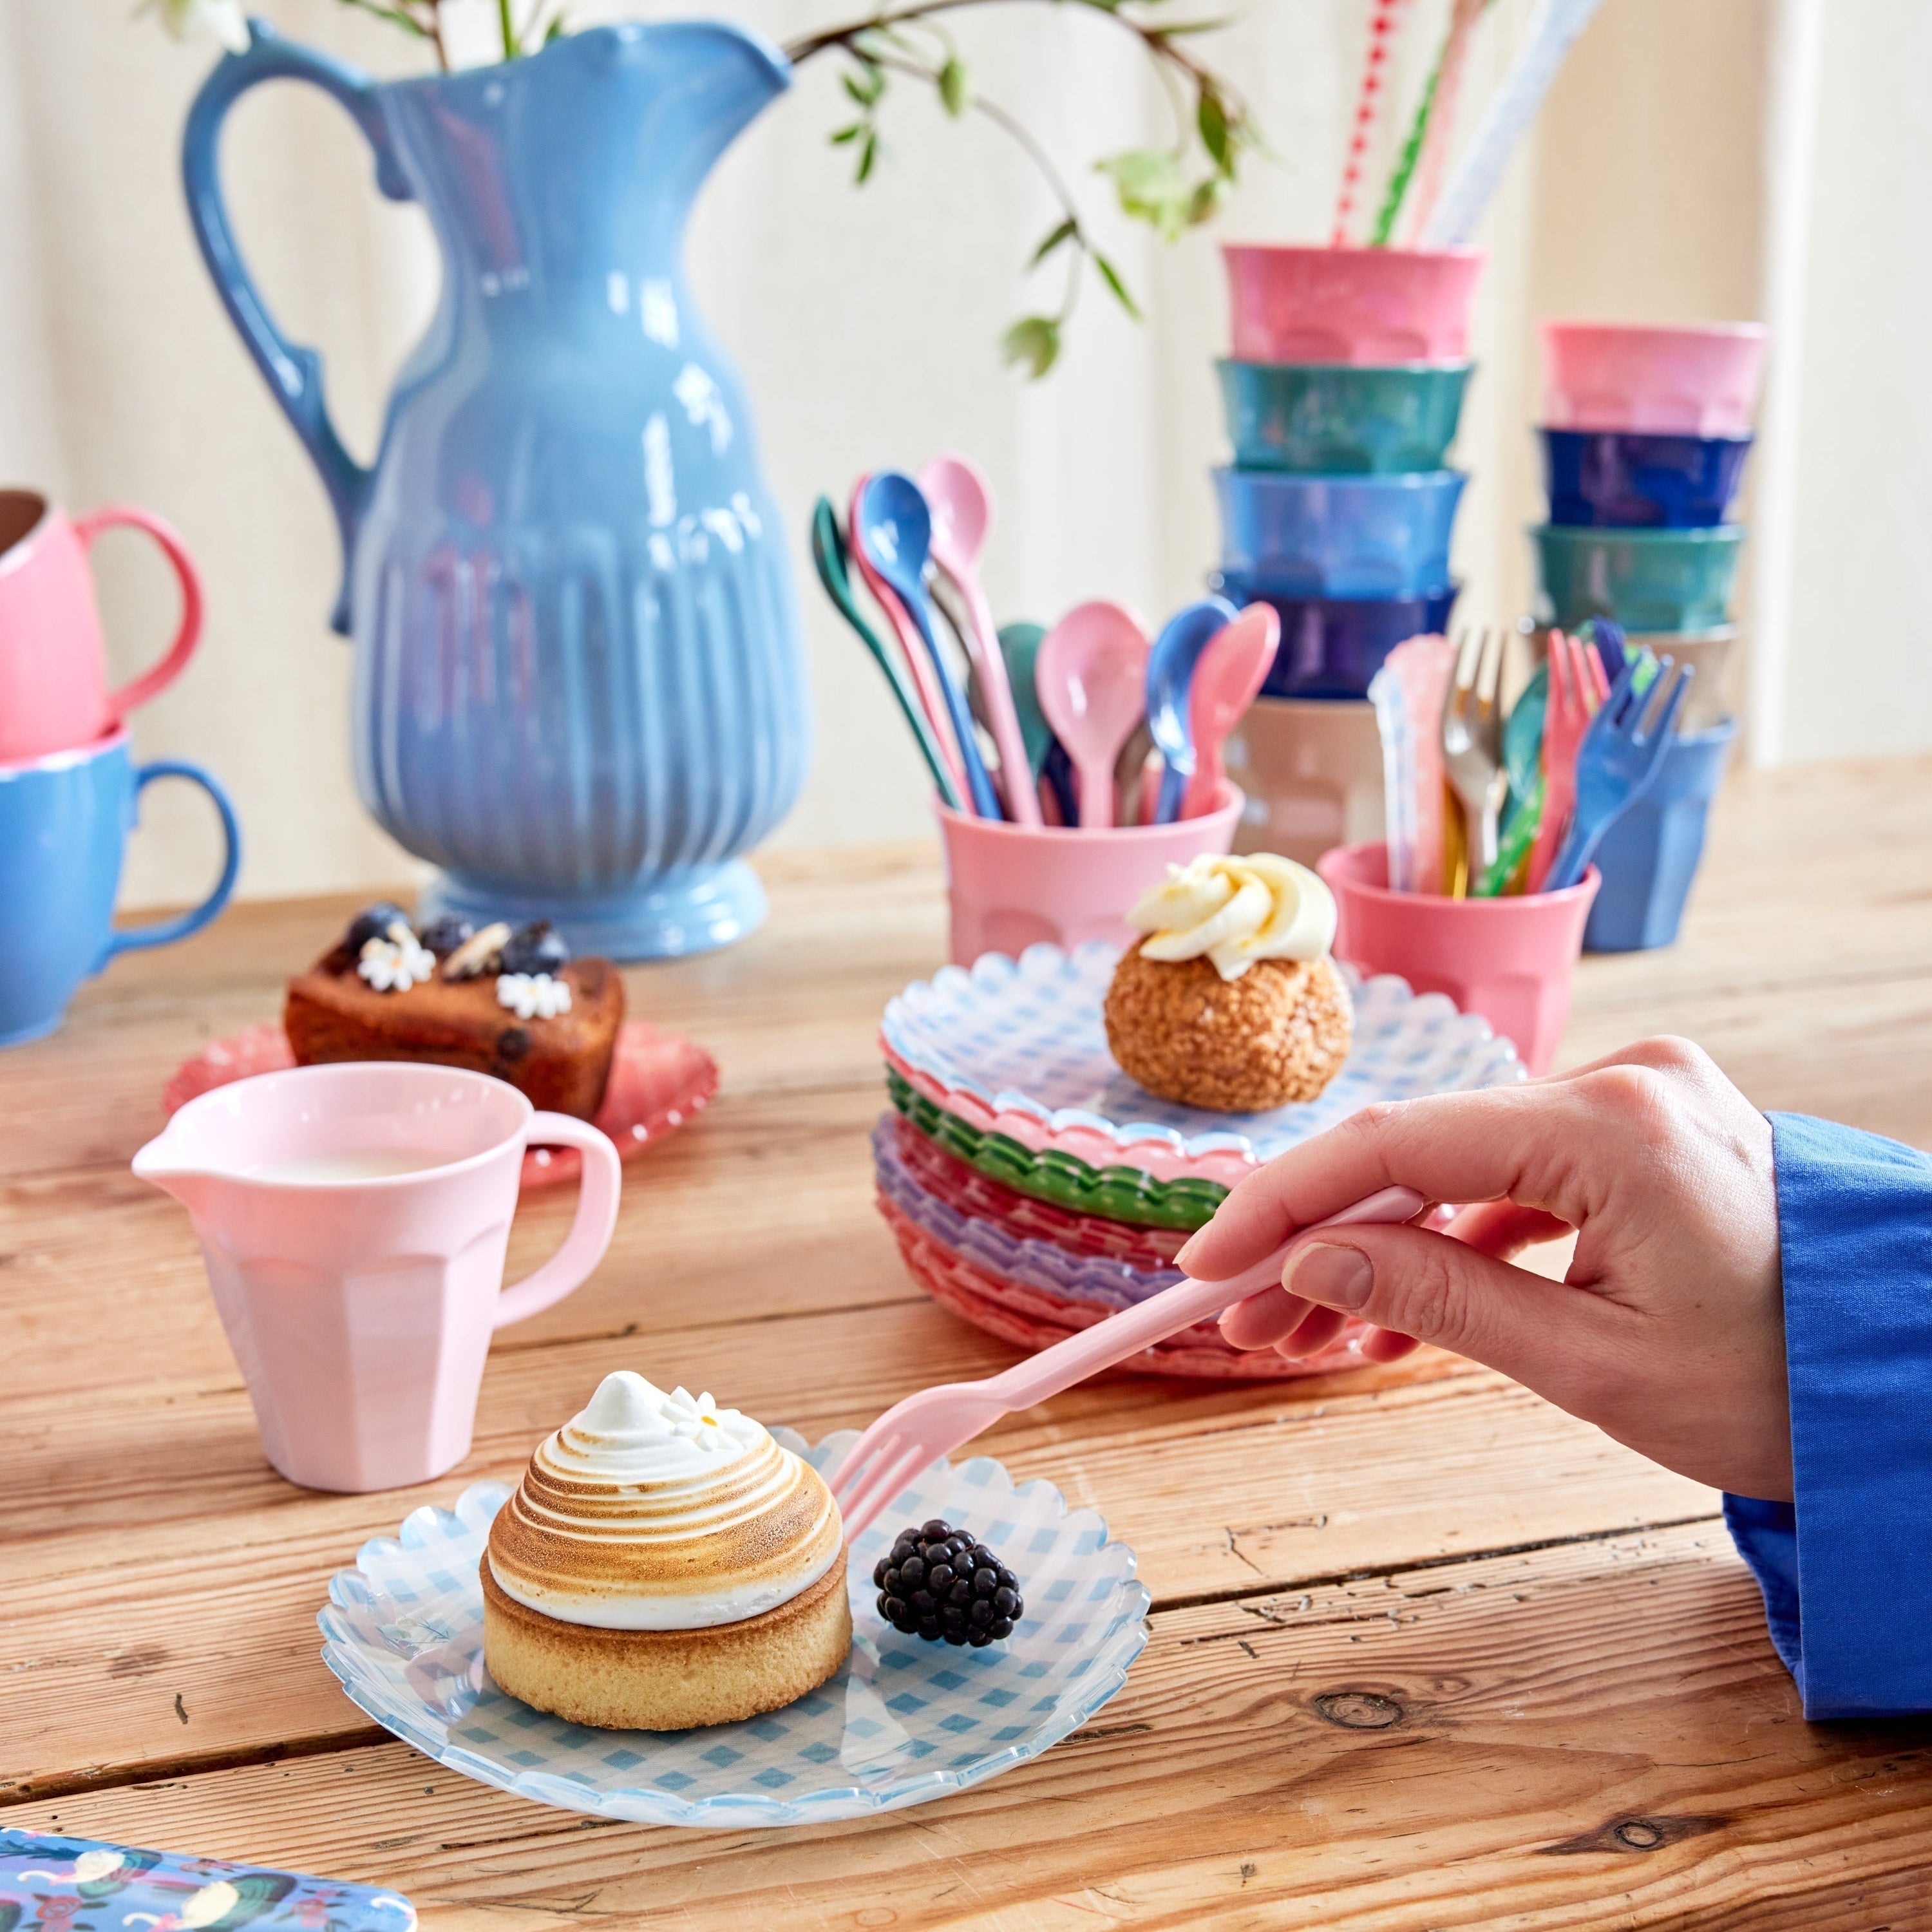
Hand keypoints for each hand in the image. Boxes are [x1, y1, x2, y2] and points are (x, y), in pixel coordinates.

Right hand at [1175, 1038, 1790, 1499]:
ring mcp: (1639, 1093)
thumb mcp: (1595, 1366)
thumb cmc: (1782, 1390)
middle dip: (1320, 1234)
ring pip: (1461, 1161)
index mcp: (1613, 1126)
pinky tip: (1398, 1297)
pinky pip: (1518, 1171)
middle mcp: (1623, 1080)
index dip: (1280, 1202)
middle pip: (1419, 1149)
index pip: (1394, 1144)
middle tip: (1243, 1315)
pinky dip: (1456, 1233)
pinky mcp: (1646, 1124)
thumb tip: (1308, 1256)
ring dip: (1382, 1239)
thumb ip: (1438, 1296)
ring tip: (1308, 1323)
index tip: (1203, 1262)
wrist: (1912, 1386)